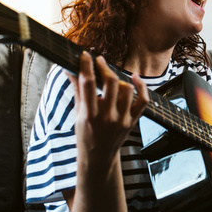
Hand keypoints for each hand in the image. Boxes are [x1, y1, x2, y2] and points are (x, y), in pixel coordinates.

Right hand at [68, 52, 148, 175]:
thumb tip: (68, 68)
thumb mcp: (78, 113)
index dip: (87, 65)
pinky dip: (141, 87)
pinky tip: (135, 78)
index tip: (85, 55)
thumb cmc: (85, 134)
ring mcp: (122, 120)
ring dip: (118, 79)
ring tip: (111, 76)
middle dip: (104, 67)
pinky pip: (143, 100)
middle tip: (99, 61)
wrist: (98, 157)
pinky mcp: (132, 121)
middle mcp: (107, 117)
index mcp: (89, 115)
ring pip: (127, 89)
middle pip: (111, 83)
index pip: (88, 83)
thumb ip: (77, 90)